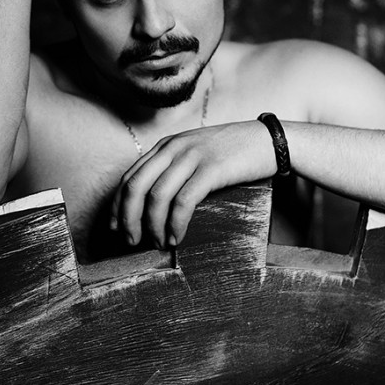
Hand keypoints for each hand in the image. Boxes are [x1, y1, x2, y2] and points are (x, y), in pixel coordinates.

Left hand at [110, 121, 275, 248]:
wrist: (268, 141)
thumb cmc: (233, 153)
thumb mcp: (196, 154)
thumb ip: (175, 169)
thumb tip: (154, 204)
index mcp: (166, 145)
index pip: (130, 176)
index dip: (118, 205)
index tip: (116, 227)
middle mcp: (174, 148)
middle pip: (136, 187)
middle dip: (128, 219)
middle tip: (132, 242)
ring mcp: (192, 157)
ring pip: (157, 197)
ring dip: (153, 226)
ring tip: (158, 243)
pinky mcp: (211, 169)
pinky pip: (183, 202)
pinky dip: (175, 224)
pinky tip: (177, 237)